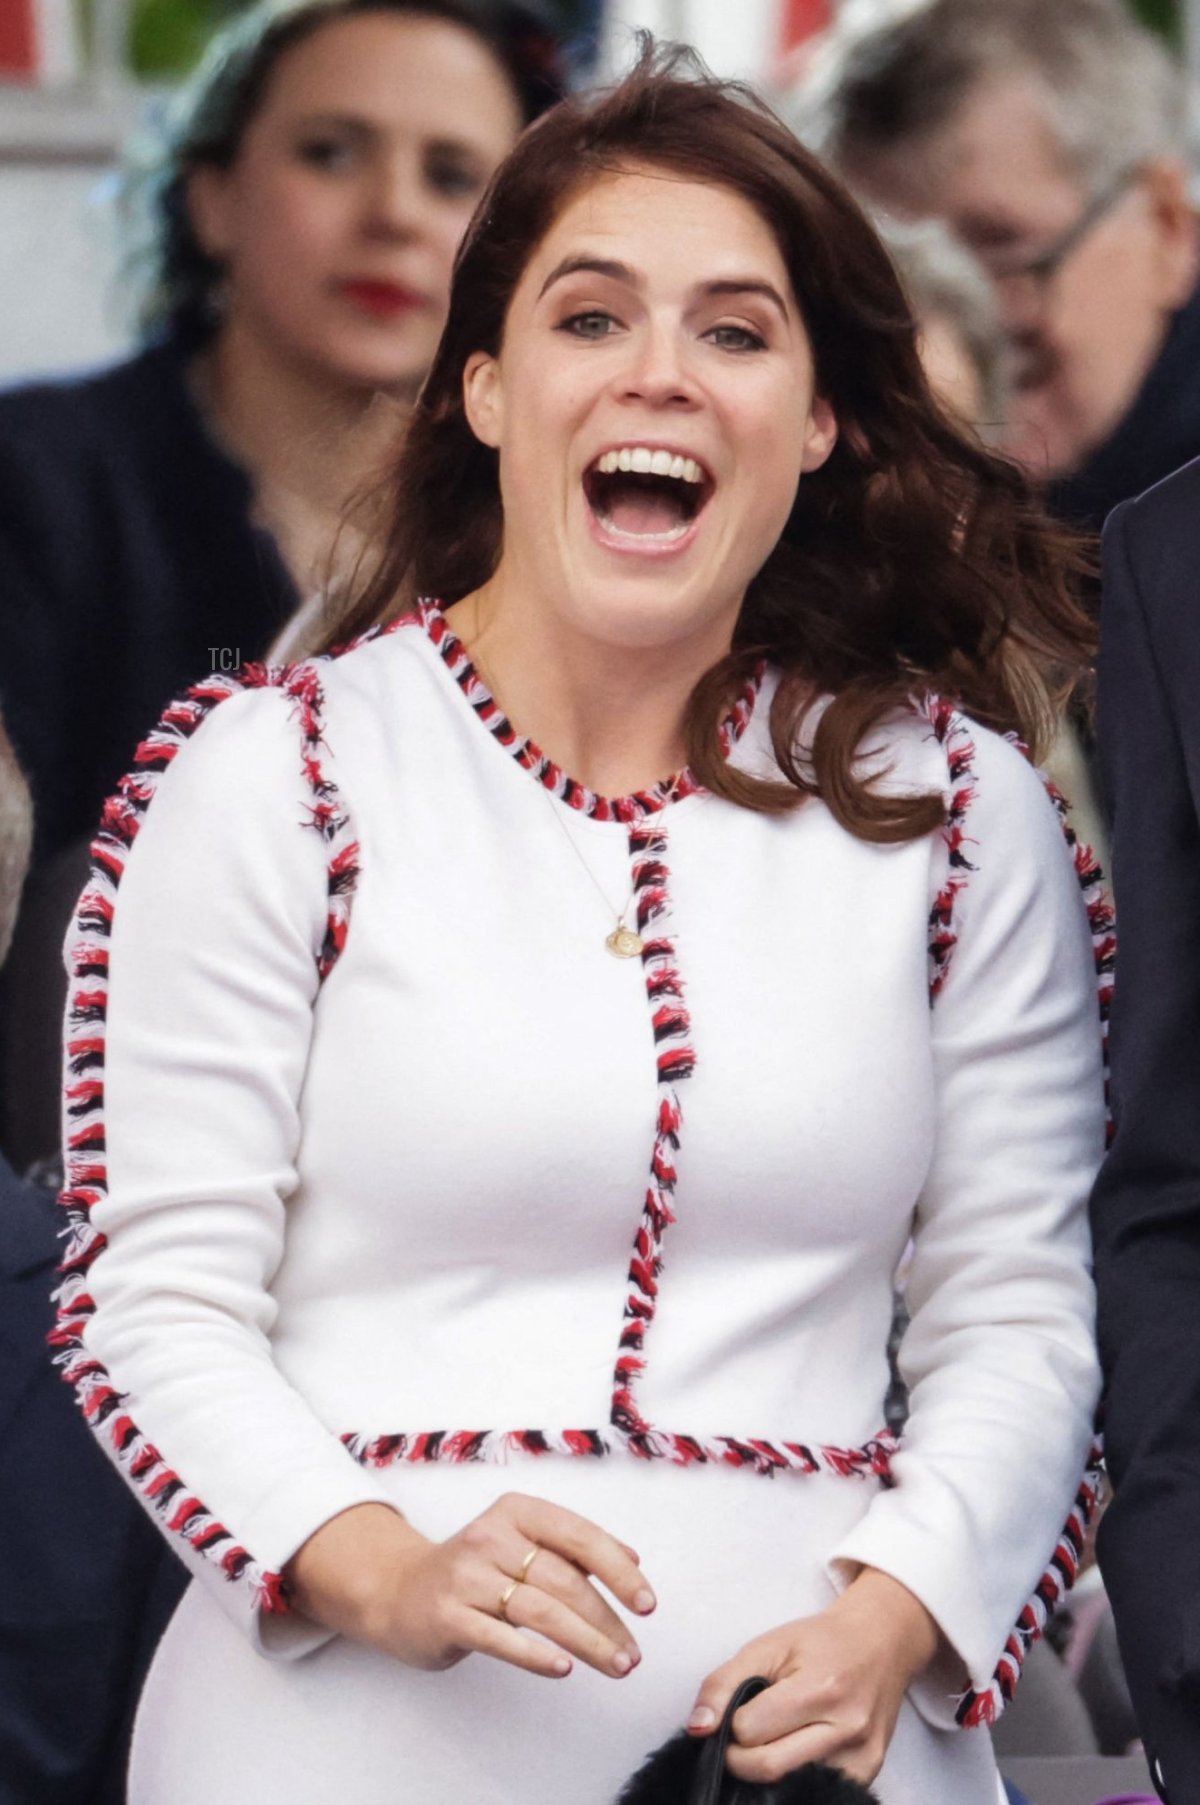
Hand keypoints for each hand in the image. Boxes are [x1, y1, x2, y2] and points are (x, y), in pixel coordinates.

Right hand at [284, 1494, 654, 1680]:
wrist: (398, 1591)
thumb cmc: (475, 1570)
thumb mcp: (520, 1544)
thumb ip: (572, 1550)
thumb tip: (633, 1561)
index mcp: (516, 1511)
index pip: (580, 1536)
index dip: (618, 1571)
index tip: (647, 1604)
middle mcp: (491, 1536)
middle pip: (564, 1580)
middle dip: (607, 1620)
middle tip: (634, 1654)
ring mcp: (466, 1576)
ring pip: (540, 1610)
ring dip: (586, 1642)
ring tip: (616, 1665)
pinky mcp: (448, 1615)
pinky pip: (500, 1637)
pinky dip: (536, 1654)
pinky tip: (565, 1668)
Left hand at [686, 1569, 941, 1785]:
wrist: (880, 1643)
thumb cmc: (821, 1642)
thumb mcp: (768, 1646)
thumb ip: (724, 1682)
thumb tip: (698, 1727)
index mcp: (820, 1688)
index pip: (750, 1731)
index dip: (733, 1724)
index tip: (737, 1712)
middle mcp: (846, 1727)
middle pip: (769, 1769)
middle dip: (741, 1757)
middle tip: (744, 1736)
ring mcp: (862, 1757)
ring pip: (792, 1785)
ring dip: (770, 1768)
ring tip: (774, 1739)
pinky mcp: (869, 1773)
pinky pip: (818, 1791)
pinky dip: (796, 1776)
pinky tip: (795, 1752)